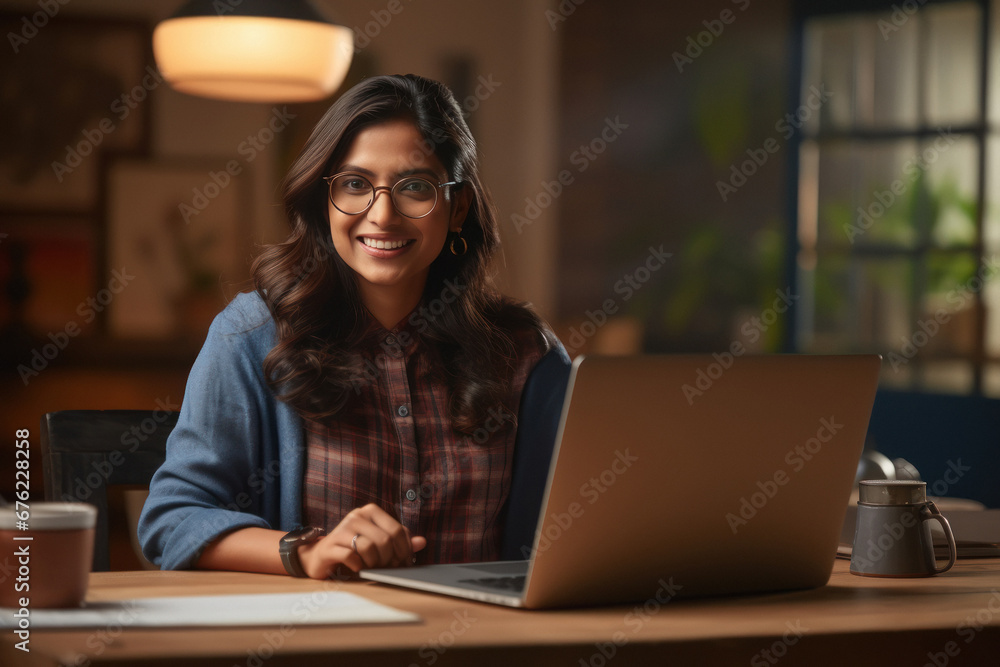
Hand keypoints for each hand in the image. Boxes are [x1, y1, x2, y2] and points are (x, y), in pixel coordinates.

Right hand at [297, 503, 426, 578]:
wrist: (321, 556)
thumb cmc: (354, 548)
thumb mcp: (378, 542)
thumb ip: (399, 541)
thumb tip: (422, 542)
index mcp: (371, 512)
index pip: (397, 530)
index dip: (404, 550)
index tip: (402, 564)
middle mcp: (357, 516)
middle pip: (384, 540)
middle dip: (389, 559)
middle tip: (387, 569)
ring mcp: (342, 529)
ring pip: (369, 547)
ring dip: (374, 563)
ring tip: (371, 568)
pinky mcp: (330, 545)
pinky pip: (351, 556)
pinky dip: (358, 566)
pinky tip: (357, 568)